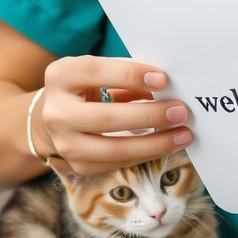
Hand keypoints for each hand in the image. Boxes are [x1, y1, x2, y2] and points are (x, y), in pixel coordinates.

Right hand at [34, 56, 192, 176]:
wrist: (54, 118)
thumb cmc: (87, 86)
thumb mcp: (98, 71)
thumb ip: (126, 74)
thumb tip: (167, 86)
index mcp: (60, 76)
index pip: (96, 72)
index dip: (131, 75)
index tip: (163, 80)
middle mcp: (56, 112)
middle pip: (108, 117)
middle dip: (150, 115)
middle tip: (180, 111)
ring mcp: (64, 143)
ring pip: (115, 148)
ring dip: (155, 142)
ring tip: (183, 134)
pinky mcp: (78, 165)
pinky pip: (119, 162)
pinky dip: (147, 153)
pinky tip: (167, 144)